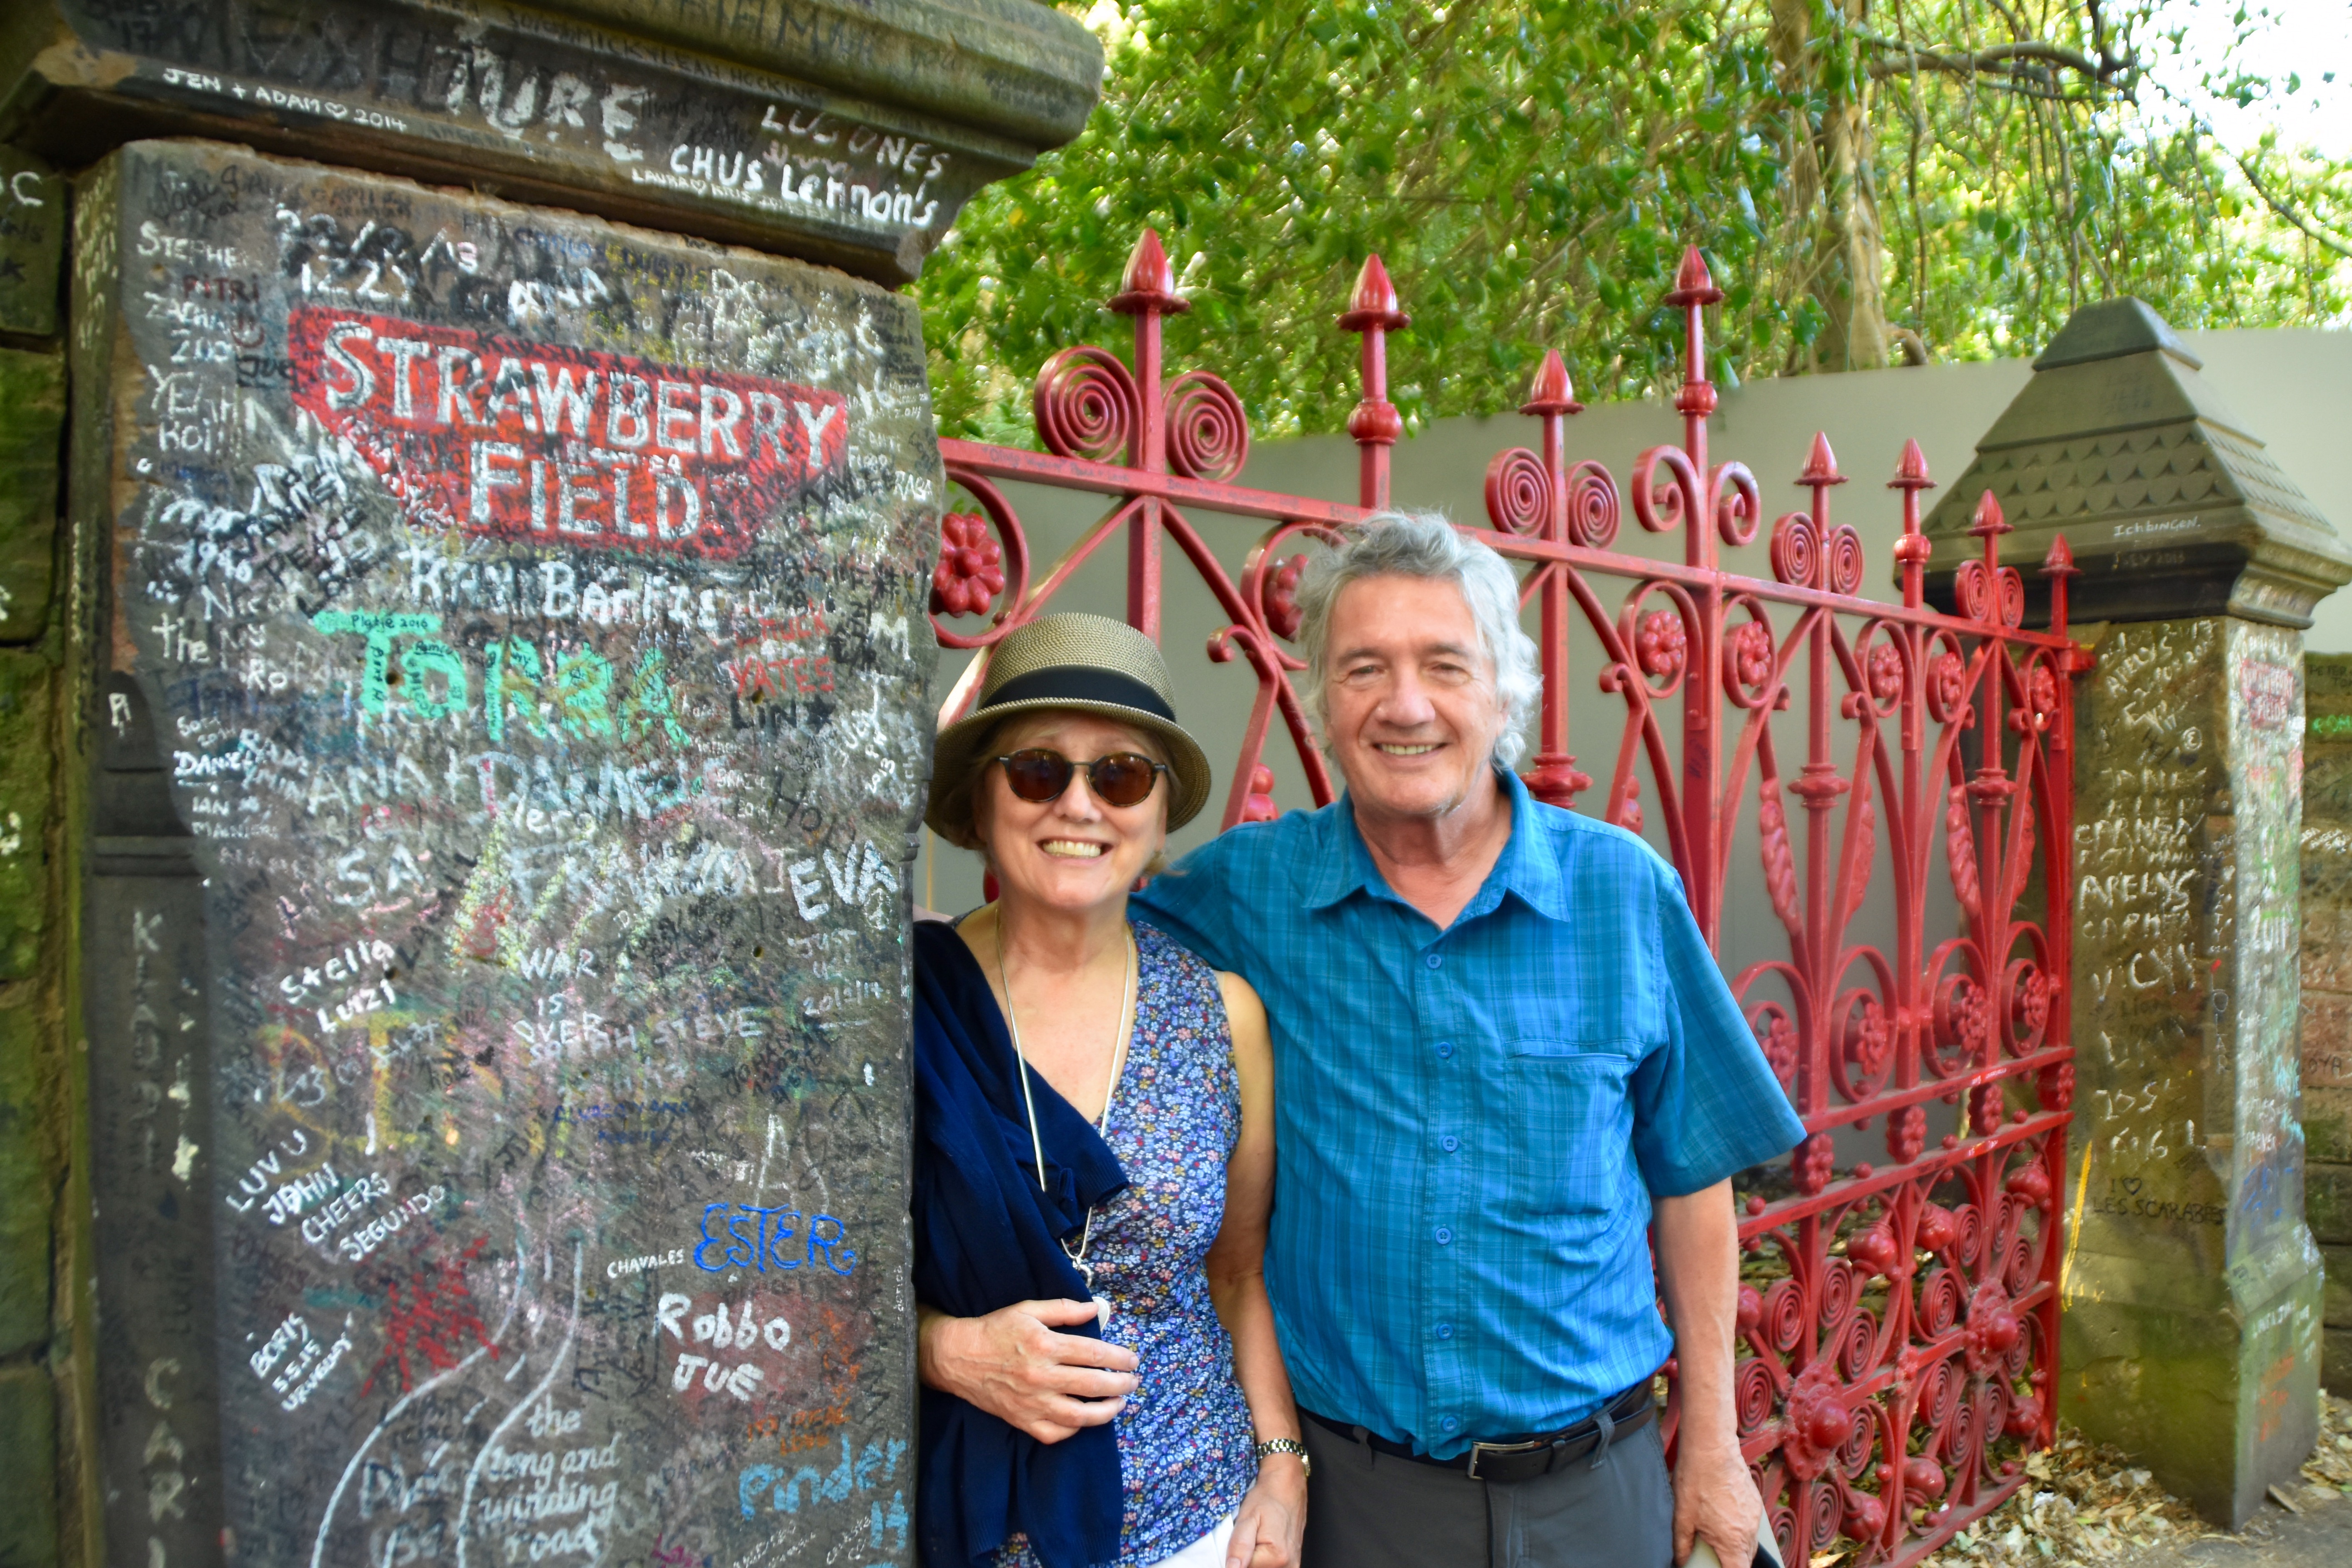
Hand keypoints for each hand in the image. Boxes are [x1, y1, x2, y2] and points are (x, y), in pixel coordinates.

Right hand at [918, 1299, 1137, 1443]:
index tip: (1133, 1360)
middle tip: (1133, 1381)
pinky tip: (1085, 1418)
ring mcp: (1031, 1403)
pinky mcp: (1022, 1421)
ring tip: (1119, 1403)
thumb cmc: (996, 1330)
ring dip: (1106, 1411)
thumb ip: (1064, 1309)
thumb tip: (1096, 1309)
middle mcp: (1040, 1376)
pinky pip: (1056, 1433)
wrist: (958, 1358)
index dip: (1119, 1358)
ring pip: (1079, 1416)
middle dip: (1121, 1384)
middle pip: (1092, 1385)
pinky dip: (1075, 1429)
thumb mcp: (1028, 1309)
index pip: (1093, 1354)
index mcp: (1043, 1346)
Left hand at [1224, 1454, 1305, 1567]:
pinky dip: (1263, 1560)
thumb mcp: (1248, 1517)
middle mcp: (1289, 1565)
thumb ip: (1239, 1546)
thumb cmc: (1268, 1497)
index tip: (1237, 1540)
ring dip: (1254, 1559)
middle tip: (1247, 1537)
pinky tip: (1262, 1544)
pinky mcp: (1293, 1562)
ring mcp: (1293, 1565)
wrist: (1287, 1486)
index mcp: (1276, 1556)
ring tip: (1255, 1539)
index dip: (1234, 1558)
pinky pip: (1272, 1567)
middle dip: (1245, 1559)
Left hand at [1673, 1434, 1761, 1567]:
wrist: (1711, 1447)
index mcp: (1732, 1540)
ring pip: (1751, 1543)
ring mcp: (1755, 1516)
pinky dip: (1742, 1530)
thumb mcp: (1681, 1517)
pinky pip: (1752, 1526)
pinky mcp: (1755, 1503)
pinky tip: (1725, 1519)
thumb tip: (1681, 1561)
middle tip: (1715, 1557)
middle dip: (1733, 1562)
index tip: (1718, 1566)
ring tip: (1719, 1539)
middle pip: (1747, 1559)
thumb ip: (1683, 1545)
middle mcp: (1749, 1531)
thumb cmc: (1695, 1480)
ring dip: (1738, 1547)